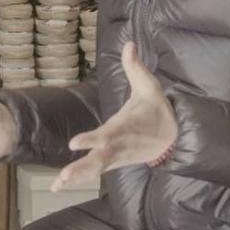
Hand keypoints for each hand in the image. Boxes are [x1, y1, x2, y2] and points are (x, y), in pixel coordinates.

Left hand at [50, 41, 176, 191]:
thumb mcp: (149, 86)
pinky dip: (77, 179)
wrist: (173, 138)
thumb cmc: (157, 109)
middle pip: (100, 160)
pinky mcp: (112, 163)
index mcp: (125, 128)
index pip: (107, 135)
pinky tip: (56, 186)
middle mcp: (118, 146)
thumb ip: (136, 67)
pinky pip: (93, 173)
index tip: (75, 143)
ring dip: (76, 176)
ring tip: (56, 186)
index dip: (92, 139)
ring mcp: (115, 157)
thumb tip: (129, 44)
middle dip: (82, 168)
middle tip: (64, 176)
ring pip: (95, 169)